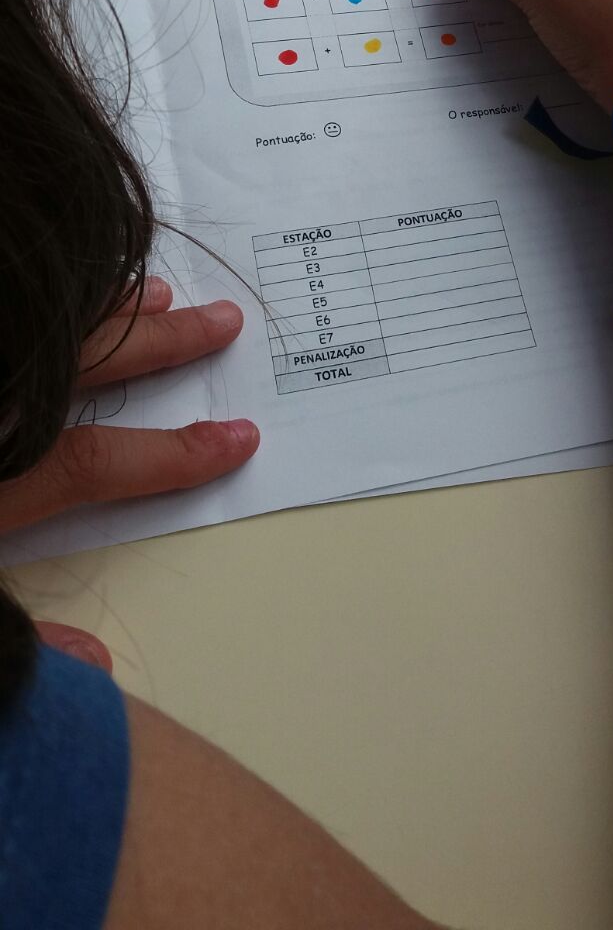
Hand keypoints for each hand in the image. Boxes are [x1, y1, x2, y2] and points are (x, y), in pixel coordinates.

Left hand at [0, 277, 258, 671]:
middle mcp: (1, 414)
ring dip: (111, 311)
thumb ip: (21, 637)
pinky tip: (78, 294)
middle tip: (224, 322)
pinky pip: (27, 314)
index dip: (174, 453)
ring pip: (55, 327)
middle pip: (88, 366)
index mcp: (1, 482)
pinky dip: (61, 302)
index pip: (98, 462)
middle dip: (164, 347)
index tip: (240, 439)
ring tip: (161, 296)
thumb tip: (97, 666)